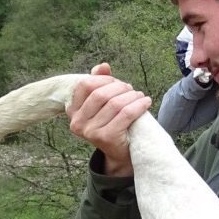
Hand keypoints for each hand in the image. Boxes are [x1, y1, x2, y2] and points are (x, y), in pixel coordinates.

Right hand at [65, 62, 151, 176]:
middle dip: (119, 88)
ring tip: (140, 96)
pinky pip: (126, 114)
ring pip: (115, 104)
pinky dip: (139, 105)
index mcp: (72, 111)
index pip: (84, 84)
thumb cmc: (112, 121)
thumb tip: (103, 66)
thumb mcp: (104, 102)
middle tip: (131, 90)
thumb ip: (100, 82)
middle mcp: (77, 123)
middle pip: (100, 94)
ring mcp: (90, 132)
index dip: (103, 80)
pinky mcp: (105, 138)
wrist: (120, 152)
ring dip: (132, 96)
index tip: (117, 83)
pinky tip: (146, 102)